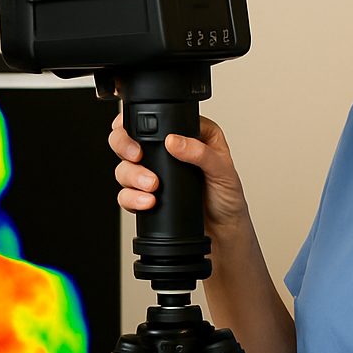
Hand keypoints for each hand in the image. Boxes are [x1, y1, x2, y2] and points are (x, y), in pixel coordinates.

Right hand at [109, 113, 250, 233]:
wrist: (223, 232)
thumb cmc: (228, 198)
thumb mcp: (223, 170)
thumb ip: (200, 153)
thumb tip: (174, 141)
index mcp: (188, 134)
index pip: (157, 119)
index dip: (137, 122)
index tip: (139, 136)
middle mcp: (167, 151)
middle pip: (129, 139)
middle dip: (125, 147)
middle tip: (137, 157)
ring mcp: (155, 173)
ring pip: (124, 166)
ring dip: (131, 175)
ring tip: (150, 185)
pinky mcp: (145, 195)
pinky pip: (126, 193)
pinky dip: (131, 197)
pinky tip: (146, 201)